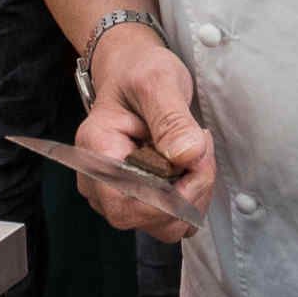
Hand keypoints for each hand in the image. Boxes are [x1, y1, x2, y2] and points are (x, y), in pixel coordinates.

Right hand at [70, 23, 215, 240]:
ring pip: (161, 224)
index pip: (128, 199)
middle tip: (202, 151)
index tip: (196, 155)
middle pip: (144, 217)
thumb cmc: (139, 72)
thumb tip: (187, 156)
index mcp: (95, 149)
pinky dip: (190, 201)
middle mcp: (98, 180)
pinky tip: (191, 170)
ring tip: (197, 156)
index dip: (170, 192)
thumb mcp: (158, 81)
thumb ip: (172, 118)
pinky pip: (168, 220)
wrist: (134, 72)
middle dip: (188, 193)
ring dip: (193, 197)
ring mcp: (115, 194)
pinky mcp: (136, 199)